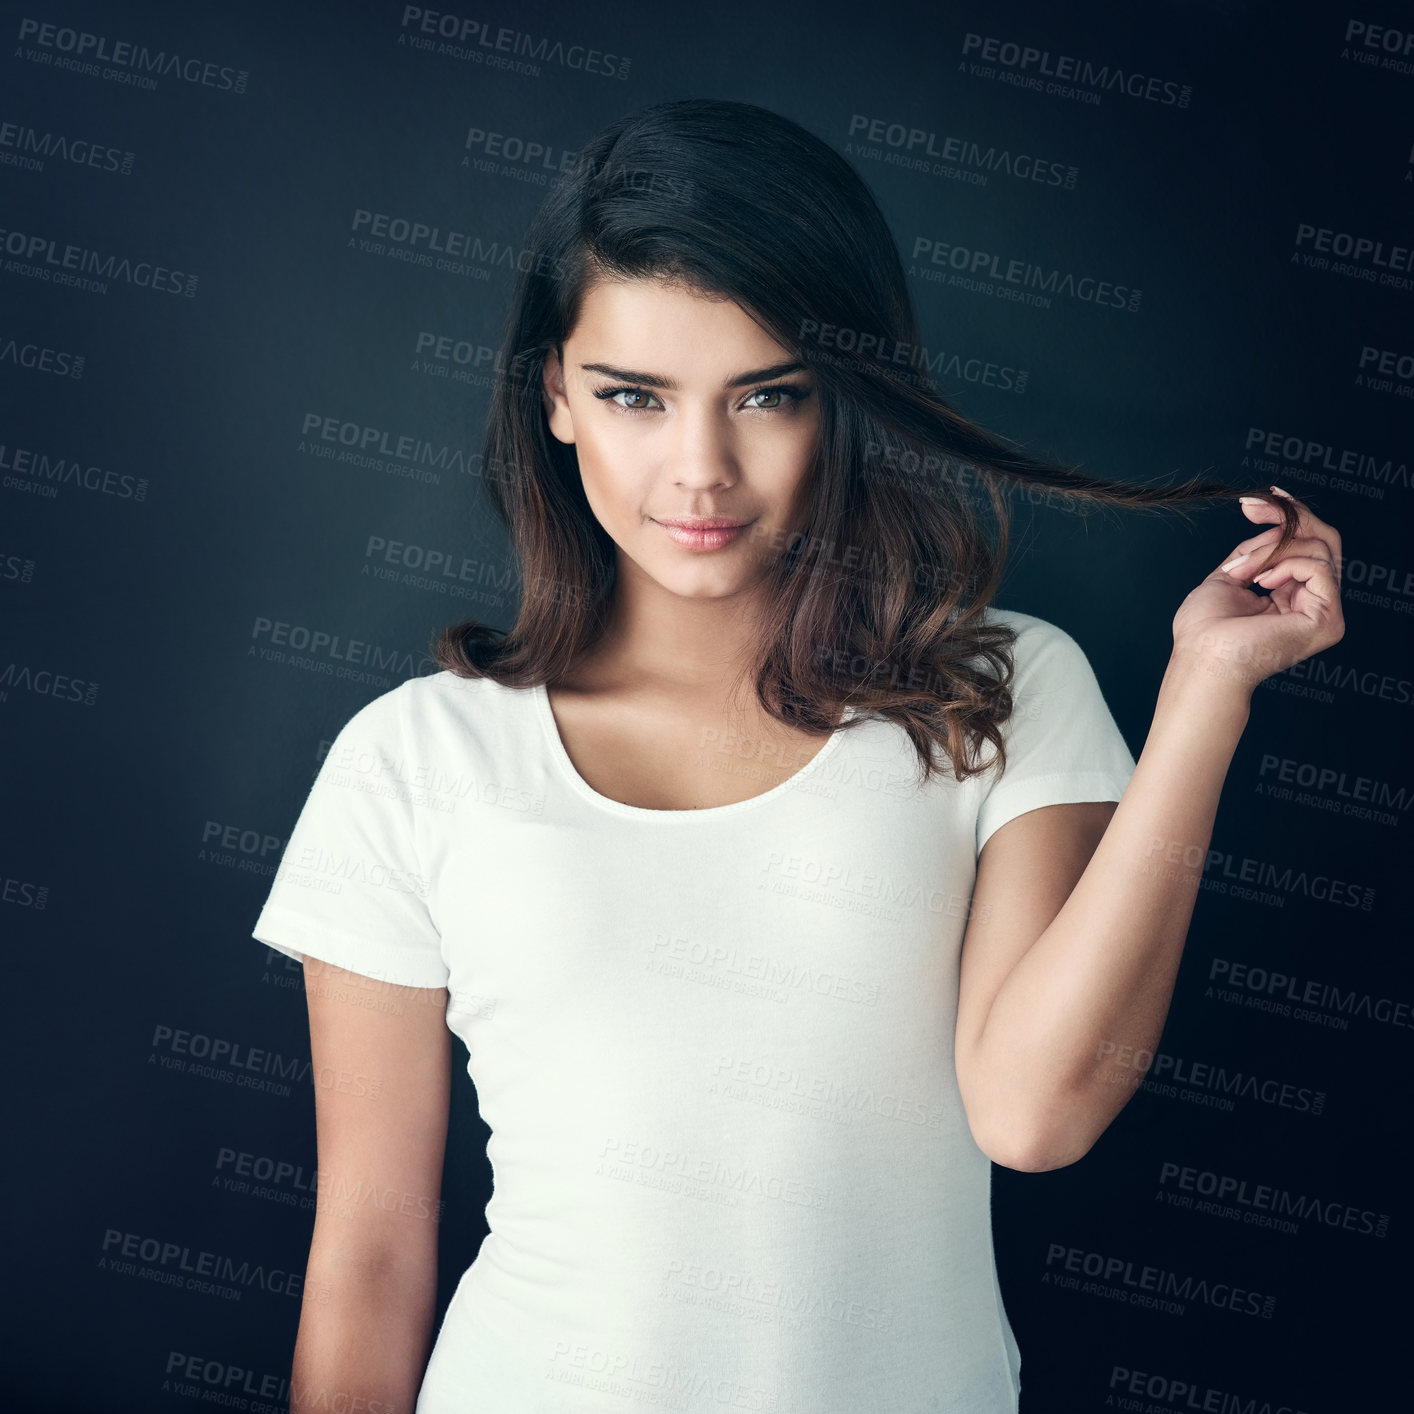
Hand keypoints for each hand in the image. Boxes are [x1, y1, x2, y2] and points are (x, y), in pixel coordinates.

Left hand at [1170, 486, 1344, 691]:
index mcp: (1293, 597)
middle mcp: (1314, 603)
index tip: (1262, 497)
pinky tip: (1262, 581)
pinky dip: (1286, 563)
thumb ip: (1257, 552)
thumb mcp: (1229, 576)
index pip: (1309, 546)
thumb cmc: (1204, 630)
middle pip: (1325, 540)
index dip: (1291, 516)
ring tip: (1244, 571)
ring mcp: (1324, 612)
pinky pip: (1319, 567)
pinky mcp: (1327, 619)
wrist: (1201, 658)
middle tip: (1254, 507)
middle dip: (1290, 517)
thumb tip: (1279, 525)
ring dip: (1272, 549)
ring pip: (1320, 548)